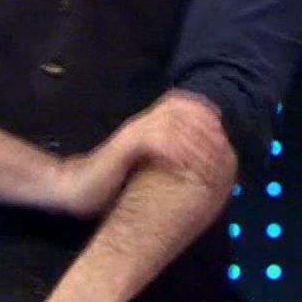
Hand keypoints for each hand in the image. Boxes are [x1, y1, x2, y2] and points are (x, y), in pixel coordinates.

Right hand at [47, 93, 228, 216]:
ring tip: (214, 158)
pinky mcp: (124, 145)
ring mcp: (133, 132)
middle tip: (227, 148)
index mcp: (149, 128)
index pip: (183, 111)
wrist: (75, 190)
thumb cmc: (109, 184)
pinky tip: (190, 164)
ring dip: (197, 141)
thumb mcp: (145, 170)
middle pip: (184, 113)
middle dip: (208, 129)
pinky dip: (176, 150)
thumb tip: (196, 168)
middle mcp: (143, 125)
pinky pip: (156, 140)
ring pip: (174, 124)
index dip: (207, 122)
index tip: (226, 141)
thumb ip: (166, 162)